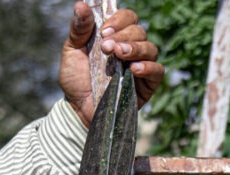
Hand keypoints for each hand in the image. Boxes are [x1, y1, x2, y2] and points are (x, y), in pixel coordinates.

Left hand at [60, 2, 164, 127]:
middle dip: (123, 36)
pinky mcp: (147, 86)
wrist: (78, 109)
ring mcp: (141, 67)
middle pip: (139, 31)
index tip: (104, 31)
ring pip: (150, 48)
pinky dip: (148, 67)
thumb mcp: (72, 51)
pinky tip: (133, 69)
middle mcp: (131, 49)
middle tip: (106, 47)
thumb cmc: (76, 80)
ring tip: (119, 55)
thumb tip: (81, 4)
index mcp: (115, 36)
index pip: (128, 18)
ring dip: (135, 48)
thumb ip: (79, 29)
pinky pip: (158, 71)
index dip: (119, 20)